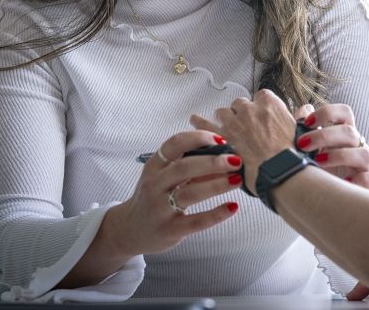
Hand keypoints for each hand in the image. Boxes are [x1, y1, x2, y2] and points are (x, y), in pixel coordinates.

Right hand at [103, 130, 242, 256]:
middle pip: (183, 167)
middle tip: (236, 160)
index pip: (174, 144)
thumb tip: (224, 155)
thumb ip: (189, 165)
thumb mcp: (164, 177)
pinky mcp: (170, 230)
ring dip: (216, 185)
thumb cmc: (155, 196)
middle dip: (212, 162)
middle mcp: (154, 185)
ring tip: (237, 180)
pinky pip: (196, 221)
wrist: (131, 230)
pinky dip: (216, 214)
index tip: (221, 139)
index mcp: (154, 166)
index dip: (198, 138)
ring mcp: (160, 208)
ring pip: (190, 193)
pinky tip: (233, 206)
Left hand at [194, 89, 299, 192]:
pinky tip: (195, 120)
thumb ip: (299, 118)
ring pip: (224, 112)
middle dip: (241, 115)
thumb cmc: (292, 156)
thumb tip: (305, 110)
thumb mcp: (301, 132)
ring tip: (226, 130)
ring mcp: (234, 121)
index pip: (261, 97)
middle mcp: (250, 108)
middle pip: (241, 104)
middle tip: (246, 130)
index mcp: (270, 103)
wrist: (280, 172)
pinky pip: (205, 124)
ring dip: (225, 120)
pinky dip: (200, 122)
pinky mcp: (221, 137)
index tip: (261, 119)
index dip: (260, 110)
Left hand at [293, 103, 368, 192]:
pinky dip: (363, 181)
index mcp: (343, 132)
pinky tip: (344, 184)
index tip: (307, 123)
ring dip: (339, 156)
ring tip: (318, 163)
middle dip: (324, 136)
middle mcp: (356, 145)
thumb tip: (305, 109)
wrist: (328, 192)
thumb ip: (304, 127)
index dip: (327, 113)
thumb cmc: (318, 164)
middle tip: (302, 144)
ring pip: (363, 154)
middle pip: (349, 132)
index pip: (345, 112)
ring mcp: (365, 164)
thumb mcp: (308, 146)